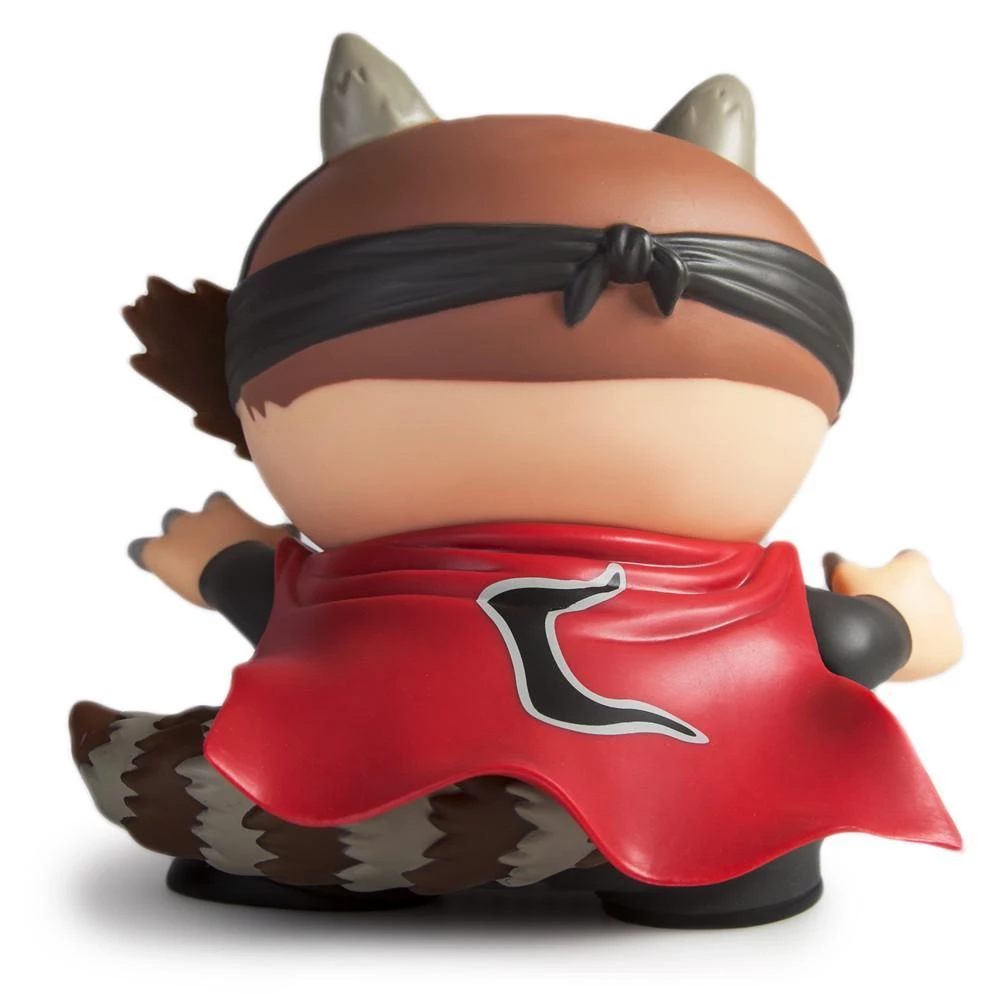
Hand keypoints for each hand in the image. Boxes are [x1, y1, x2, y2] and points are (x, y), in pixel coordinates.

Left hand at [129, 492, 292, 605]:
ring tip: (181, 561)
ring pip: (167, 528)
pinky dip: (144, 555)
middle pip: (183, 517)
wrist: (242, 575)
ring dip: (172, 542)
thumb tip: (294, 530)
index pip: (217, 503)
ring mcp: (174, 534)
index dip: (219, 518)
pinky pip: (139, 549)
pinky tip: (149, 562)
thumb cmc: (267, 557)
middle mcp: (197, 517)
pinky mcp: (157, 553)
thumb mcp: (281, 541)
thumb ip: (280, 533)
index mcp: (224, 511)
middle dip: (191, 530)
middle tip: (203, 552)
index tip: (228, 533)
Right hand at [824, 550, 961, 681]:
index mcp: (916, 566)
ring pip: (932, 621)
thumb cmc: (860, 602)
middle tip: (876, 616)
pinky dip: (926, 651)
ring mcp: (949, 621)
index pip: (909, 559)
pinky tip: (903, 654)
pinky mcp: (954, 648)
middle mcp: (939, 590)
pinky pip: (941, 648)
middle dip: (904, 601)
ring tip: (886, 639)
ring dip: (915, 627)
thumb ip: (837, 562)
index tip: (878, 582)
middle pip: (920, 593)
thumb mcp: (841, 575)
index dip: (894, 569)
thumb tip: (830, 557)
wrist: (876, 641)